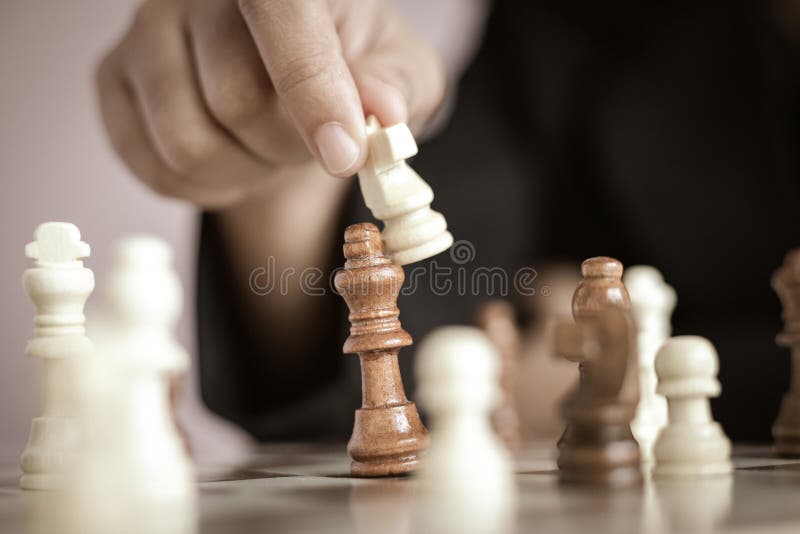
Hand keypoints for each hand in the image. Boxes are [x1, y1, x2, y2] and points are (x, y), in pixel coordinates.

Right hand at [97, 0, 444, 207]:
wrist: (292, 83)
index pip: (281, 10)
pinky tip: (235, 160)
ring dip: (246, 172)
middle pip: (237, 102)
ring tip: (270, 149)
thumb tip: (381, 110)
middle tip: (312, 143)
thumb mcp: (399, 73)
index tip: (343, 153)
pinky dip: (209, 188)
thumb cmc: (352, 69)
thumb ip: (395, 85)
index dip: (310, 87)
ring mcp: (146, 32)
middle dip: (287, 149)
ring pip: (189, 144)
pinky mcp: (115, 79)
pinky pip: (156, 169)